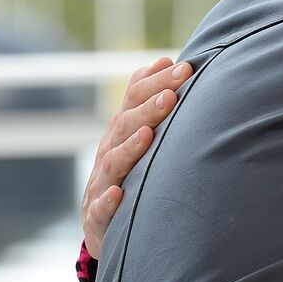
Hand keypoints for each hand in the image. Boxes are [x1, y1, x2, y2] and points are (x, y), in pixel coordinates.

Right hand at [81, 57, 192, 257]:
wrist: (103, 223)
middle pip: (126, 126)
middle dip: (149, 109)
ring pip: (114, 162)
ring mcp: (102, 182)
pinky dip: (108, 200)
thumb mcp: (136, 133)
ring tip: (147, 135)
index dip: (157, 83)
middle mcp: (109, 152)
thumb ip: (148, 99)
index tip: (185, 67)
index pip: (135, 100)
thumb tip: (166, 58)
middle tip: (172, 94)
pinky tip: (118, 193)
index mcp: (121, 131)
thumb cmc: (130, 171)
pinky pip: (101, 207)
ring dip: (130, 148)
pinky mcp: (97, 215)